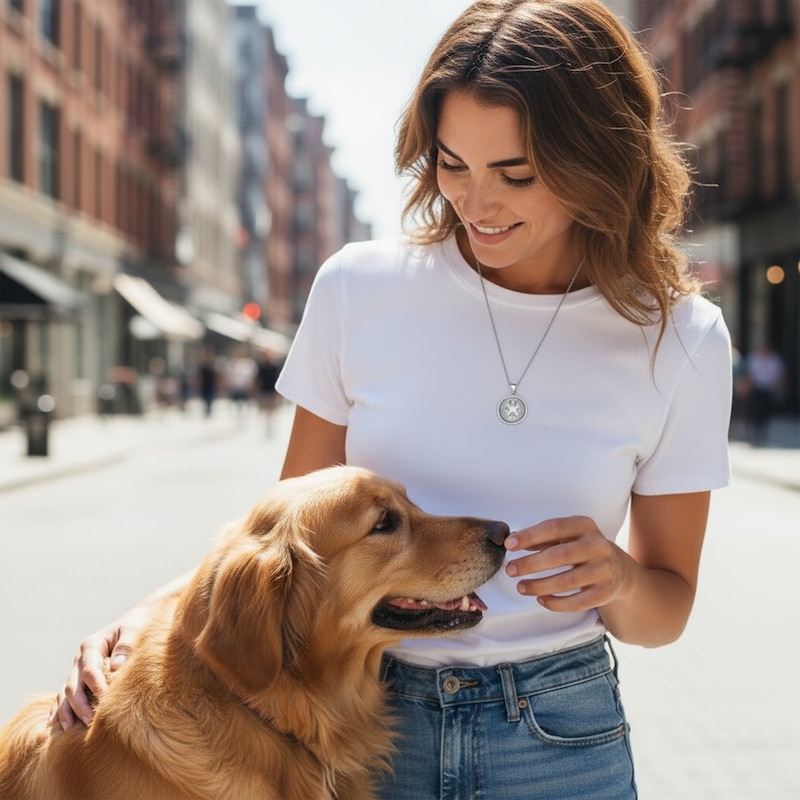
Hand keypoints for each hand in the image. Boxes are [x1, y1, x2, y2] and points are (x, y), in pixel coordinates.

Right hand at [50, 620, 138, 730]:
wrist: (133, 623)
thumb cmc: (135, 627)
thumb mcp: (133, 630)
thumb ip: (126, 646)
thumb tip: (116, 666)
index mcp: (92, 645)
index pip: (90, 670)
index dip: (96, 686)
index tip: (106, 701)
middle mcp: (80, 659)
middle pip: (73, 684)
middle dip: (80, 704)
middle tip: (91, 721)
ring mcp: (76, 670)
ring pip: (64, 693)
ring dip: (67, 711)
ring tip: (69, 730)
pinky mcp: (78, 680)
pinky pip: (63, 697)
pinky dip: (58, 711)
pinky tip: (54, 726)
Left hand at [504, 516, 632, 612]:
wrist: (619, 570)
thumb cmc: (581, 549)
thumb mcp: (566, 536)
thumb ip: (541, 538)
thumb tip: (511, 542)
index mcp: (585, 525)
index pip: (554, 527)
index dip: (530, 536)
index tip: (508, 545)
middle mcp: (598, 545)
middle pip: (559, 555)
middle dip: (531, 564)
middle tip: (510, 570)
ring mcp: (604, 569)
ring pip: (567, 581)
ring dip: (539, 586)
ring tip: (520, 587)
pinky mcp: (606, 592)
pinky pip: (578, 602)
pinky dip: (556, 603)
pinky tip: (540, 600)